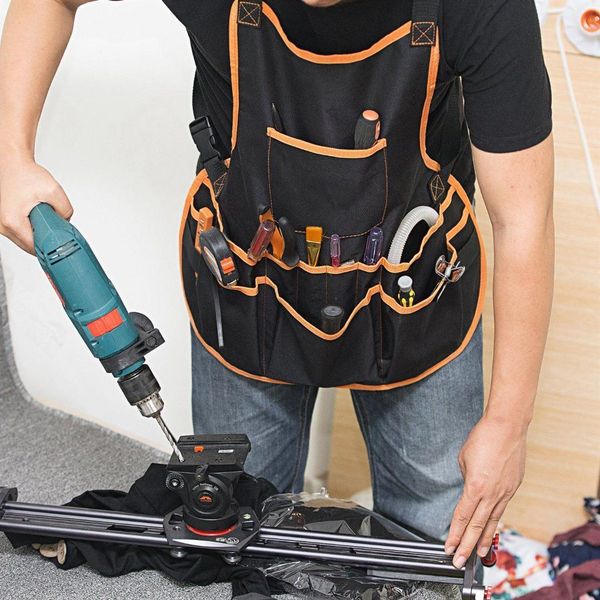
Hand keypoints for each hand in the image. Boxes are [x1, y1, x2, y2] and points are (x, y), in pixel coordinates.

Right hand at [0, 156, 71, 252]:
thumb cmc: (25, 173)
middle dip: (44, 239)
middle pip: (29, 246)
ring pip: (23, 240)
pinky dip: (29, 229)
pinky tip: (36, 219)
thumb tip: (66, 222)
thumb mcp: (54, 191)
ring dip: (36, 234)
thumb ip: (65, 210)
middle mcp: (3, 225)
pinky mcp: (3, 221)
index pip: (35, 248)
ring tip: (43, 220)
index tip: (60, 245)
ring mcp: (1, 224)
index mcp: (13, 221)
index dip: (50, 247)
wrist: (11, 162)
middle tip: (54, 229)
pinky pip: (19, 232)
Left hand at [445, 413, 526, 567]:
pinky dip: (495, 523)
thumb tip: (469, 489)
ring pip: (492, 522)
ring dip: (484, 540)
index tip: (449, 547)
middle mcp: (491, 494)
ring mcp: (504, 492)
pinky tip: (491, 531)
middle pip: (476, 526)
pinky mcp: (513, 488)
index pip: (462, 517)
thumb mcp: (464, 459)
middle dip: (466, 546)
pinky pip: (501, 510)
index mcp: (475, 487)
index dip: (455, 534)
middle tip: (458, 560)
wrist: (507, 428)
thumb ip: (466, 479)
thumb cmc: (483, 438)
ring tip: (478, 555)